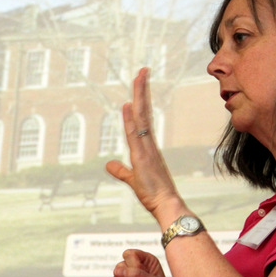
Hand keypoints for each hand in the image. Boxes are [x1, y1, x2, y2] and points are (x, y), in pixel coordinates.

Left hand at [105, 68, 182, 217]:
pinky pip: (135, 134)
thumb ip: (120, 171)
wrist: (167, 206)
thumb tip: (109, 164)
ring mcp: (146, 148)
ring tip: (139, 76)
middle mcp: (148, 144)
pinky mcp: (143, 158)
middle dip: (142, 90)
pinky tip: (127, 106)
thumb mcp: (132, 179)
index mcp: (146, 147)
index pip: (141, 118)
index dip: (140, 101)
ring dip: (139, 97)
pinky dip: (131, 120)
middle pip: (143, 111)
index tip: (140, 84)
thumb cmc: (154, 194)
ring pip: (141, 117)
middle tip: (142, 70)